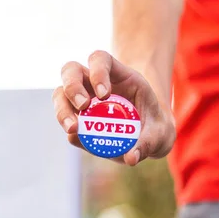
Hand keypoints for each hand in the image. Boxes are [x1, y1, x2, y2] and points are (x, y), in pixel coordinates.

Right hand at [53, 50, 175, 165]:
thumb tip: (130, 158)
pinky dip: (69, 129)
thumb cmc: (154, 127)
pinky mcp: (76, 118)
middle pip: (71, 71)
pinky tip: (77, 139)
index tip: (104, 94)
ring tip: (72, 128)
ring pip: (60, 94)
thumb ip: (148, 143)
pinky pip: (65, 119)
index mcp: (118, 75)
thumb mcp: (158, 133)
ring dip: (62, 110)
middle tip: (83, 107)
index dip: (98, 71)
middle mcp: (93, 82)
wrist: (147, 136)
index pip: (100, 59)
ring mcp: (81, 99)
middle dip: (73, 87)